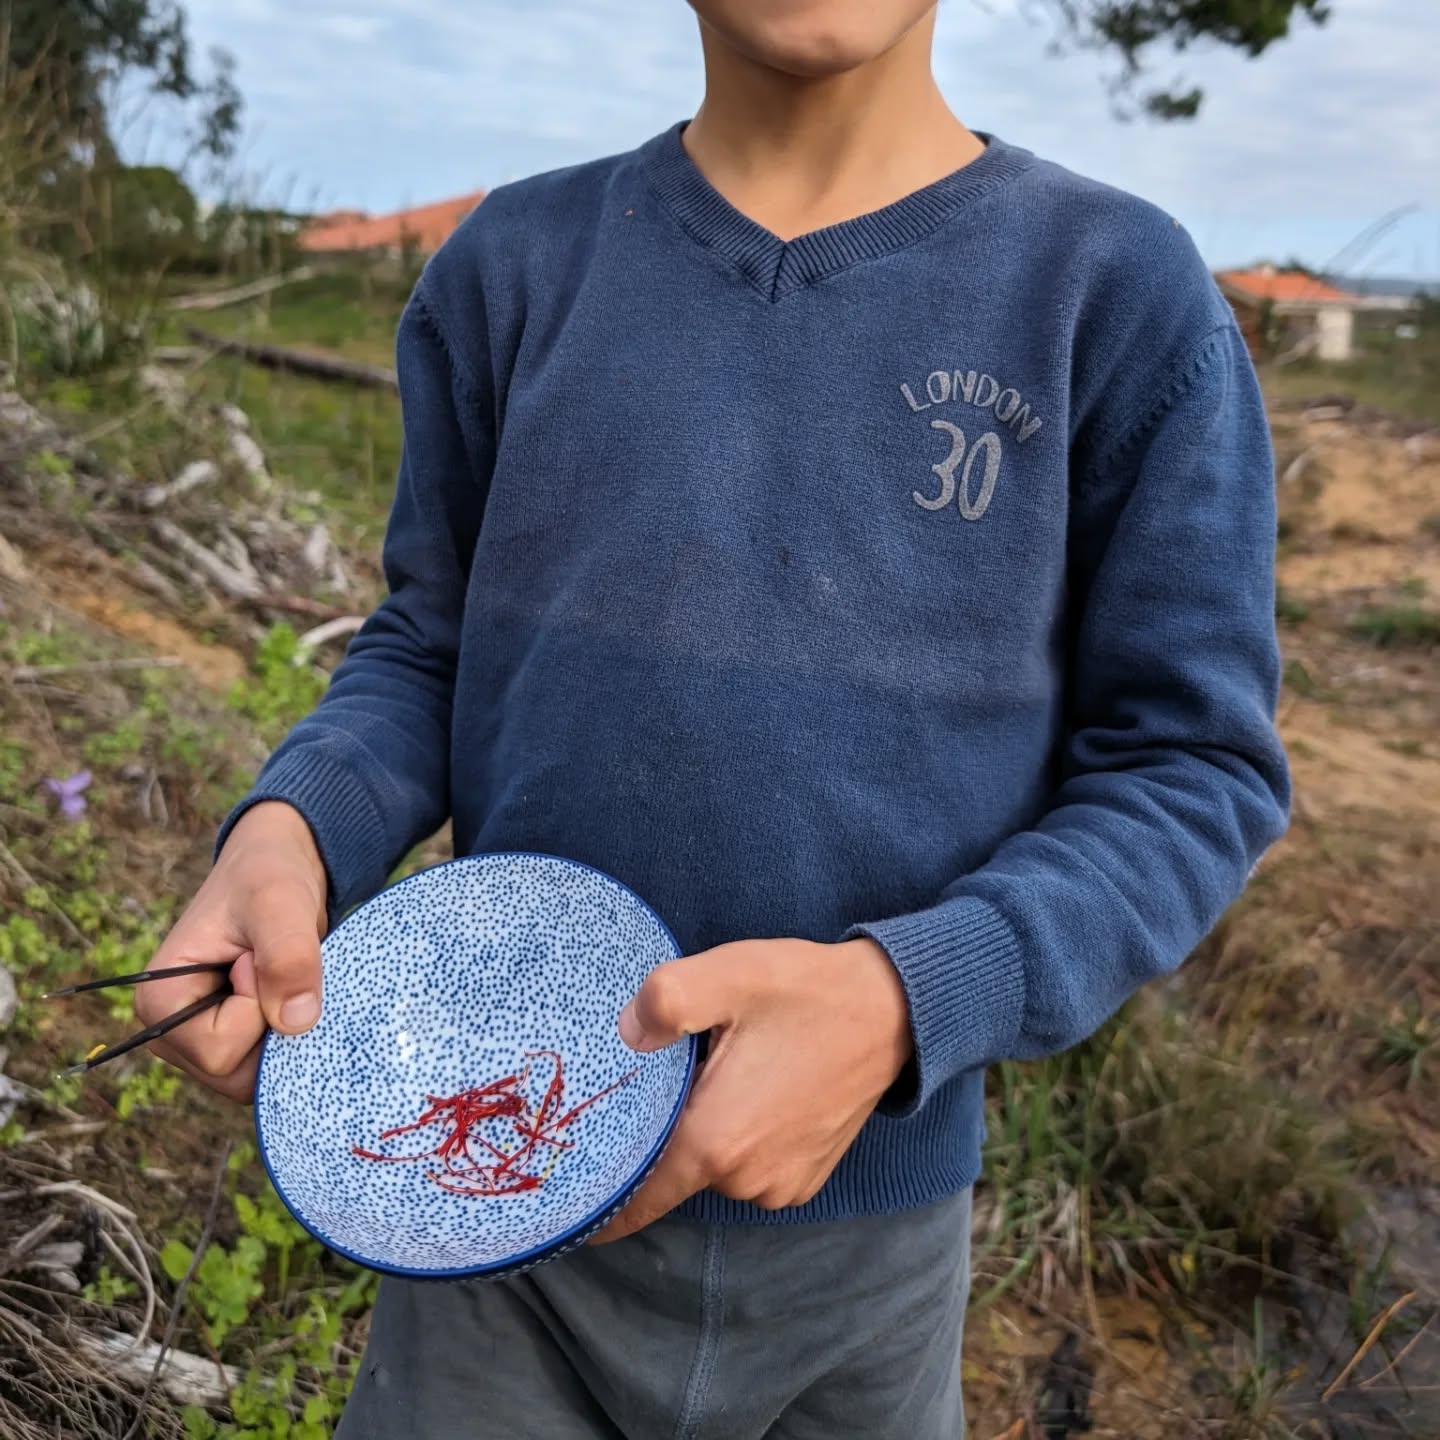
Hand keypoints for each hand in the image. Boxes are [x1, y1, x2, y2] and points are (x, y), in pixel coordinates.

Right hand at [135, 802, 327, 1102]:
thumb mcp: (281, 903)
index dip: (255, 1006)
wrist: (279, 866)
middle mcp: (171, 1034)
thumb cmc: (270, 876)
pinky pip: (273, 1065)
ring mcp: (201, 1043)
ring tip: (278, 974)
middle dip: (273, 1022)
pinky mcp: (233, 1043)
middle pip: (240, 1077)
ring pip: (260, 1076)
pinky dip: (294, 1031)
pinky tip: (290, 989)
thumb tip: (297, 1023)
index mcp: (159, 1003)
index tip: (252, 958)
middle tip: (268, 966)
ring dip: (287, 1025)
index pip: (220, 1053)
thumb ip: (288, 956)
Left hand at [589, 937, 911, 1241]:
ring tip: (726, 1070)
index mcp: (715, 1142)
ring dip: (706, 1129)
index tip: (567, 1202)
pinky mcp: (805, 1176)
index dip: (598, 1204)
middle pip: (672, 1168)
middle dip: (662, 1131)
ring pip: (712, 1165)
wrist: (896, 1009)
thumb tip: (626, 1032)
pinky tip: (758, 1085)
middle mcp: (745, 1179)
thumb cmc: (807, 992)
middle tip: (668, 1077)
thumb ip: (664, 1000)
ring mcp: (780, 1184)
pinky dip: (742, 1135)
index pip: (636, 1199)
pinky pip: (748, 1165)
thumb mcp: (729, 975)